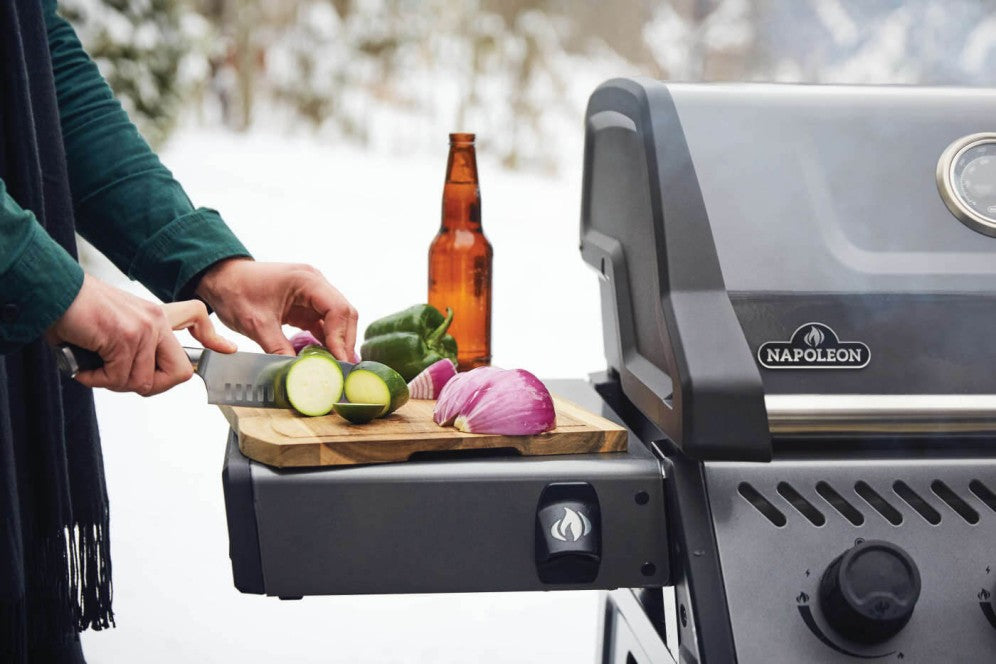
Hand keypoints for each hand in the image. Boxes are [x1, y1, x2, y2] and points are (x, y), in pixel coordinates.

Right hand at [47, 276, 231, 394]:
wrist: (52, 293)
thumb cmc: (74, 312)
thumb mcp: (112, 329)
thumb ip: (131, 350)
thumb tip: (134, 379)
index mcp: (155, 315)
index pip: (197, 316)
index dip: (212, 338)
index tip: (227, 349)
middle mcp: (155, 320)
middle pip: (181, 372)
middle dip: (152, 386)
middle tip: (122, 379)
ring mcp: (144, 328)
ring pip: (143, 382)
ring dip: (113, 383)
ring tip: (93, 366)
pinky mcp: (126, 337)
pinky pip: (120, 379)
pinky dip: (97, 380)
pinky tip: (84, 367)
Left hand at [195, 258, 357, 360]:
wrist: (220, 279)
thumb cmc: (235, 291)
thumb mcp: (256, 324)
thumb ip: (279, 348)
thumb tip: (296, 372)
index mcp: (306, 280)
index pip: (337, 309)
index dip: (341, 337)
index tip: (339, 361)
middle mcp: (315, 283)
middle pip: (344, 314)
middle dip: (344, 341)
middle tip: (343, 368)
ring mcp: (312, 293)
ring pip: (337, 319)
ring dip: (338, 342)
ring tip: (337, 367)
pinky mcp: (306, 304)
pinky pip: (323, 323)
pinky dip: (326, 340)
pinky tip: (325, 358)